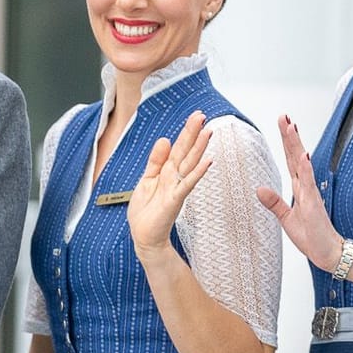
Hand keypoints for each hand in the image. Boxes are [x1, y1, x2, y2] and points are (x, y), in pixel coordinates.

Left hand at [128, 111, 214, 256]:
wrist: (144, 236)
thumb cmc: (146, 212)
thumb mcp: (146, 179)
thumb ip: (155, 160)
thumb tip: (164, 140)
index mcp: (166, 172)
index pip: (179, 148)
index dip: (186, 132)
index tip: (196, 117)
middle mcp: (174, 177)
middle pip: (186, 151)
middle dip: (194, 133)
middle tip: (203, 116)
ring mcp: (177, 187)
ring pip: (189, 163)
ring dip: (199, 148)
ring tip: (208, 132)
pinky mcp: (175, 199)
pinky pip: (187, 183)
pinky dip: (197, 172)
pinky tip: (208, 161)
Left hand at [257, 116, 347, 269]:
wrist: (326, 253)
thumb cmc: (311, 237)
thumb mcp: (286, 219)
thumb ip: (274, 203)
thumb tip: (259, 189)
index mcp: (299, 188)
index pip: (291, 160)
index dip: (287, 142)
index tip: (283, 124)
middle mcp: (305, 187)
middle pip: (296, 156)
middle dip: (289, 136)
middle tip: (284, 116)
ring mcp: (310, 193)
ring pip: (302, 164)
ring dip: (296, 145)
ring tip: (291, 127)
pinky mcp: (314, 204)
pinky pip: (309, 183)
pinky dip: (306, 169)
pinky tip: (303, 155)